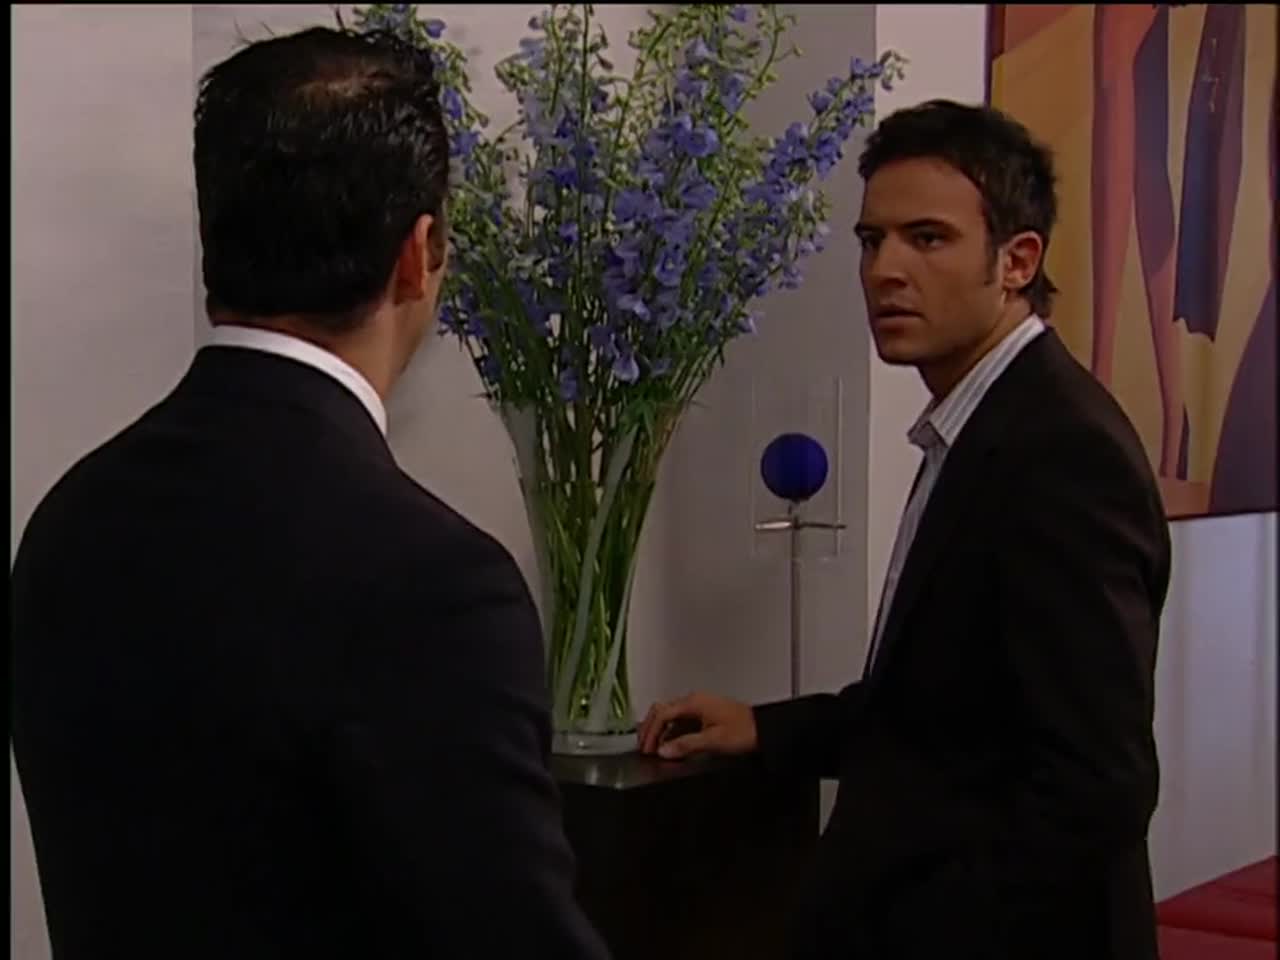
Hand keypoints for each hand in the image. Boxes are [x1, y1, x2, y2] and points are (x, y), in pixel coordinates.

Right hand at [636, 692, 758, 759]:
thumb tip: (664, 750)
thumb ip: (686, 745)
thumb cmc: (745, 730)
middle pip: (662, 710)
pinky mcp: (705, 713)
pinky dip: (671, 730)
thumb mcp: (713, 741)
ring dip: (660, 729)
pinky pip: (681, 719)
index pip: (662, 714)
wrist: (765, 729)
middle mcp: (695, 700)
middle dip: (650, 728)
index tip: (647, 748)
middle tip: (644, 746)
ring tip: (655, 746)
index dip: (651, 732)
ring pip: (671, 714)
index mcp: (694, 702)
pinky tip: (672, 742)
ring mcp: (700, 705)